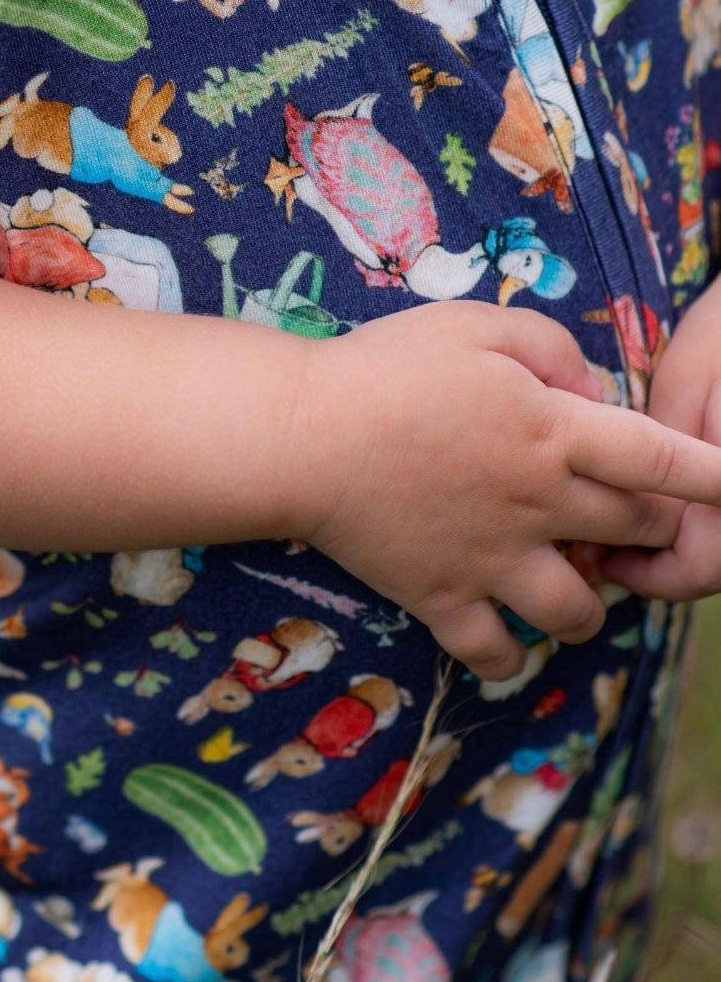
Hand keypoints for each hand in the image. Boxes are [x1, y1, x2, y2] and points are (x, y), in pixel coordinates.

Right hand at [292, 300, 720, 680]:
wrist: (301, 436)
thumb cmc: (384, 369)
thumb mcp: (473, 326)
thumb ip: (550, 348)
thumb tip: (590, 392)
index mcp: (553, 434)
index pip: (666, 462)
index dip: (717, 478)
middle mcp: (537, 505)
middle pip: (634, 535)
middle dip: (651, 527)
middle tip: (621, 513)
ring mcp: (490, 559)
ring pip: (578, 613)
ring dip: (590, 603)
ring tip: (569, 583)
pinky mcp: (439, 595)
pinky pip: (492, 653)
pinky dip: (507, 655)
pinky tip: (503, 635)